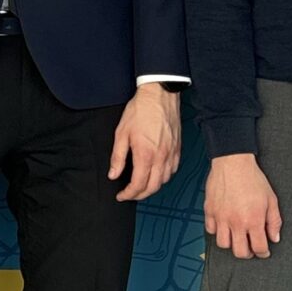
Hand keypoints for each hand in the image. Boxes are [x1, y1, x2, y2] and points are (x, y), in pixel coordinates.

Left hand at [108, 85, 181, 201]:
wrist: (159, 95)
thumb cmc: (140, 110)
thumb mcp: (121, 133)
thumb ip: (117, 157)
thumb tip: (113, 174)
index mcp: (145, 155)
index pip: (138, 184)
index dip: (128, 194)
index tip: (121, 195)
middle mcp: (161, 157)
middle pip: (153, 187)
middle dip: (140, 195)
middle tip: (130, 194)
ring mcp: (172, 153)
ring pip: (165, 180)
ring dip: (153, 187)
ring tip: (141, 185)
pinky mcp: (178, 148)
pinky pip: (173, 170)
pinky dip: (164, 177)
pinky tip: (157, 174)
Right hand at [204, 153, 282, 259]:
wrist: (233, 163)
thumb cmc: (253, 179)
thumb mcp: (271, 199)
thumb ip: (274, 221)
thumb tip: (274, 238)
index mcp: (253, 220)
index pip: (258, 248)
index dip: (263, 253)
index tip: (264, 252)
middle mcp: (236, 222)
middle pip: (239, 252)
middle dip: (247, 253)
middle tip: (250, 247)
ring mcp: (221, 217)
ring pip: (223, 244)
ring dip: (231, 244)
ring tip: (236, 237)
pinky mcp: (209, 210)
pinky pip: (210, 230)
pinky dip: (217, 231)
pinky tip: (224, 225)